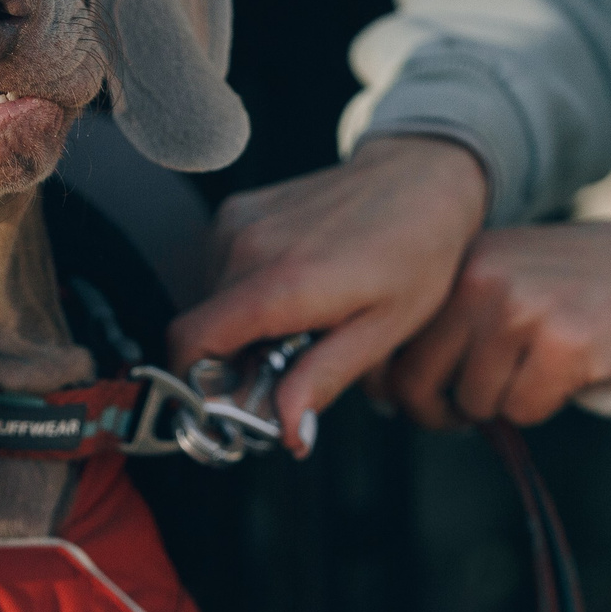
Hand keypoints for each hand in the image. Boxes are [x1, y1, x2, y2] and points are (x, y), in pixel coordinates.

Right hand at [169, 136, 488, 456]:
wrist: (420, 179)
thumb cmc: (415, 254)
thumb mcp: (383, 330)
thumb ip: (324, 379)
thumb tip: (287, 432)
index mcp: (281, 283)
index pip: (191, 341)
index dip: (193, 383)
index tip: (224, 405)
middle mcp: (246, 246)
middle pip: (202, 328)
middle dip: (230, 361)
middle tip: (285, 369)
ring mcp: (239, 221)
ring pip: (209, 300)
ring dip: (239, 325)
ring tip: (297, 324)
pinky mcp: (240, 208)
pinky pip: (220, 268)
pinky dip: (244, 292)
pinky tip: (292, 289)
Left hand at [382, 203, 610, 428]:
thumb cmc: (591, 281)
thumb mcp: (508, 271)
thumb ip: (455, 316)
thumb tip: (389, 389)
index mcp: (459, 261)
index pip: (389, 342)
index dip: (396, 386)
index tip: (415, 400)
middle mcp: (479, 279)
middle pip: (417, 383)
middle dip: (441, 412)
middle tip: (469, 413)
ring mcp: (520, 311)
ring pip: (474, 403)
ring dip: (505, 405)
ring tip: (540, 370)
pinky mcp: (564, 346)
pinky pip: (523, 412)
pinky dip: (545, 407)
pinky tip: (573, 372)